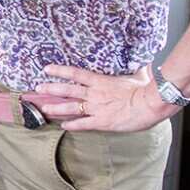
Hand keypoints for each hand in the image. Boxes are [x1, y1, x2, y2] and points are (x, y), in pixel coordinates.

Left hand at [35, 64, 178, 131]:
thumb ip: (136, 69)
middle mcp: (94, 94)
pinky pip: (83, 124)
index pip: (75, 73)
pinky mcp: (102, 122)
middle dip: (51, 89)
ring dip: (56, 108)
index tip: (47, 69)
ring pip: (70, 108)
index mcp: (101, 81)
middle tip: (38, 88)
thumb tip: (144, 63)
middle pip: (67, 90)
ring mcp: (97, 108)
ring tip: (44, 108)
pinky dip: (72, 125)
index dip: (60, 70)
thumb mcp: (138, 74)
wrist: (151, 103)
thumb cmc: (145, 89)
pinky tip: (64, 126)